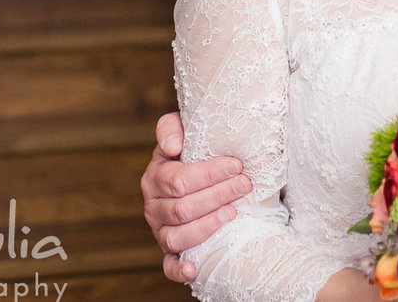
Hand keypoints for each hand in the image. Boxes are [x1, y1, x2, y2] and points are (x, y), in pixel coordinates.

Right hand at [142, 111, 252, 282]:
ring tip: (234, 213)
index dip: (209, 174)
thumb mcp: (181, 129)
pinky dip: (179, 270)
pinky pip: (169, 266)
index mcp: (154, 177)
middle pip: (182, 208)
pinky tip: (195, 269)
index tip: (237, 165)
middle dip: (218, 195)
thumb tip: (172, 147)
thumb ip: (171, 128)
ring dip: (207, 226)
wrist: (194, 169)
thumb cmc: (192, 147)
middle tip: (245, 185)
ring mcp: (160, 231)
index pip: (178, 180)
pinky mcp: (169, 251)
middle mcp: (153, 206)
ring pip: (178, 236)